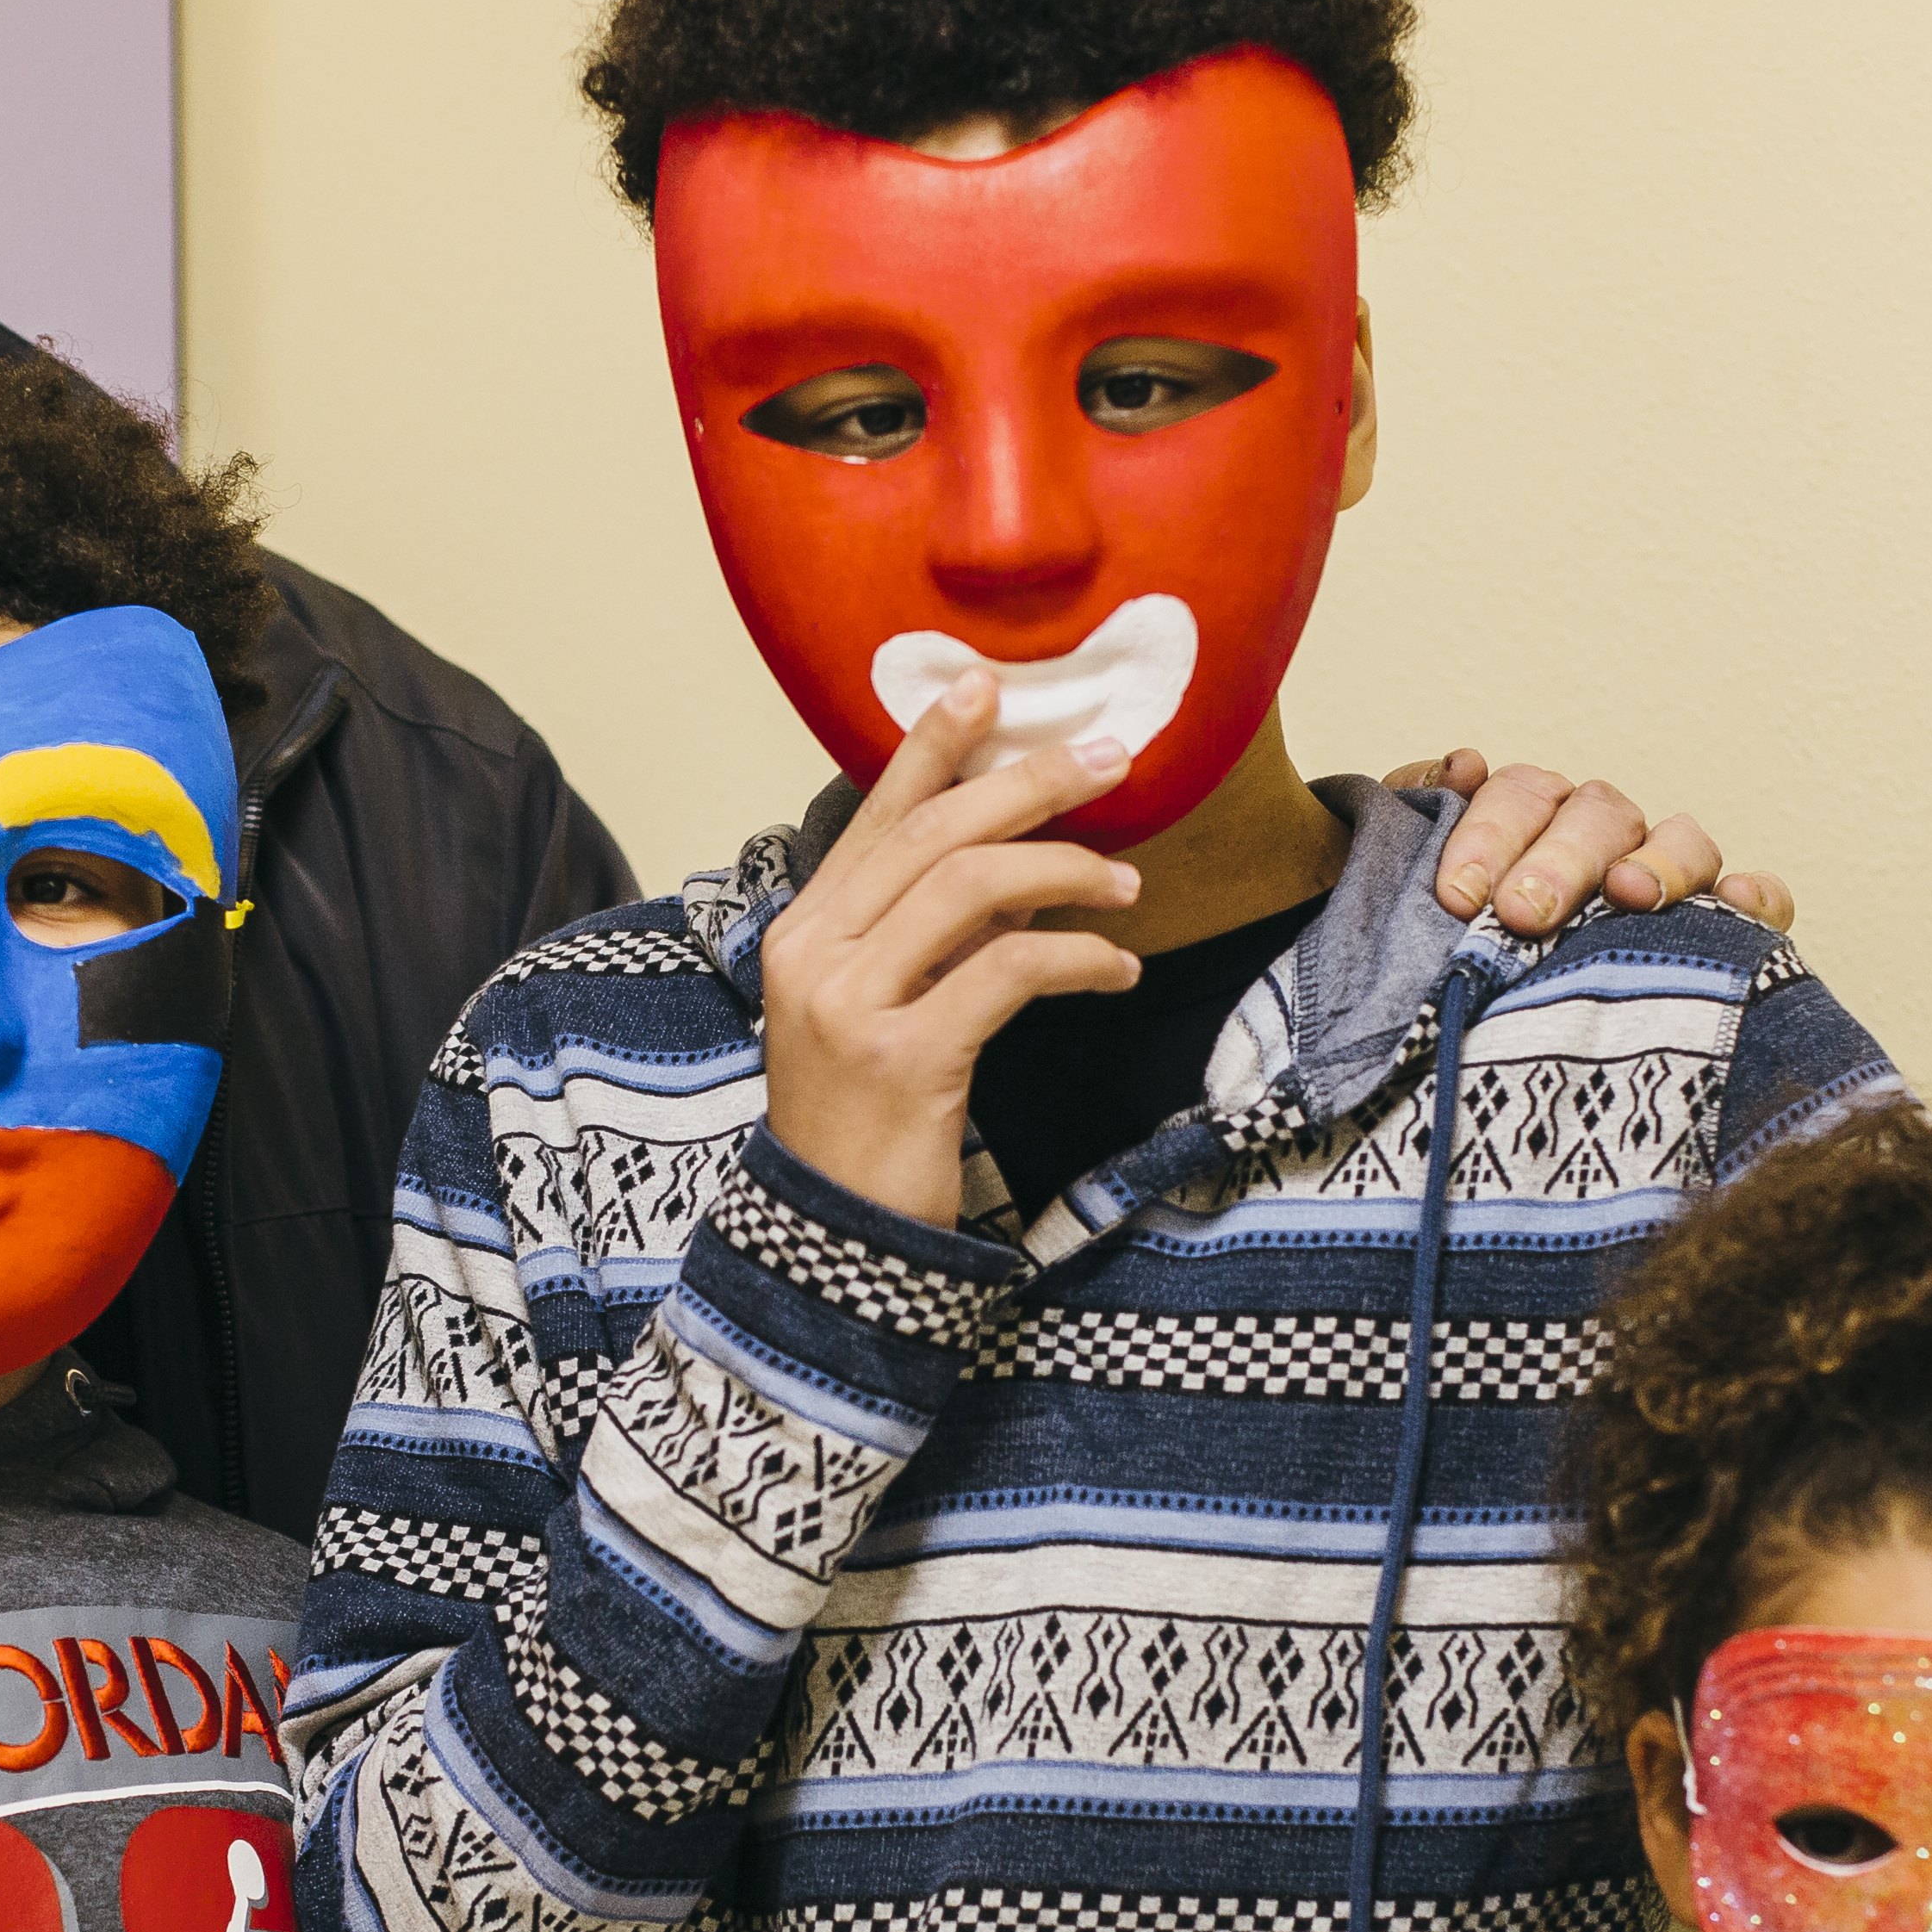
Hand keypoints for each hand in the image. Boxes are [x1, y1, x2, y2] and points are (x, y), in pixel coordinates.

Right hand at [758, 670, 1144, 1224]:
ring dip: (1065, 870)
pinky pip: (1006, 973)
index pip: (876, 816)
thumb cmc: (865, 1127)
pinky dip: (1075, 957)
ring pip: (970, 889)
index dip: (933, 746)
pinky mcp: (904, 1059)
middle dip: (1028, 784)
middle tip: (1109, 761)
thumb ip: (925, 938)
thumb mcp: (876, 1013)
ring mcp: (851, 1005)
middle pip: (933, 835)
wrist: (830, 1244)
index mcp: (802, 933)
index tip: (988, 687)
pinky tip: (1118, 968)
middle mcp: (814, 955)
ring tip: (1129, 882)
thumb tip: (1014, 869)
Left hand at [1396, 747, 1795, 935]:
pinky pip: (1760, 899)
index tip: (1455, 894)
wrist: (1491, 1048)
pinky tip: (1736, 902)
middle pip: (1600, 814)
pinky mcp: (1724, 930)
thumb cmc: (1454, 967)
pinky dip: (1755, 895)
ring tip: (1629, 894)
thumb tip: (1459, 764)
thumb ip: (1419, 831)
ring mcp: (1670, 880)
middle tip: (1519, 913)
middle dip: (1559, 859)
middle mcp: (1605, 842)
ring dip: (1657, 862)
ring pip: (1681, 842)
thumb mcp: (1419, 905)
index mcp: (1535, 822)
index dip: (1489, 833)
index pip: (1522, 795)